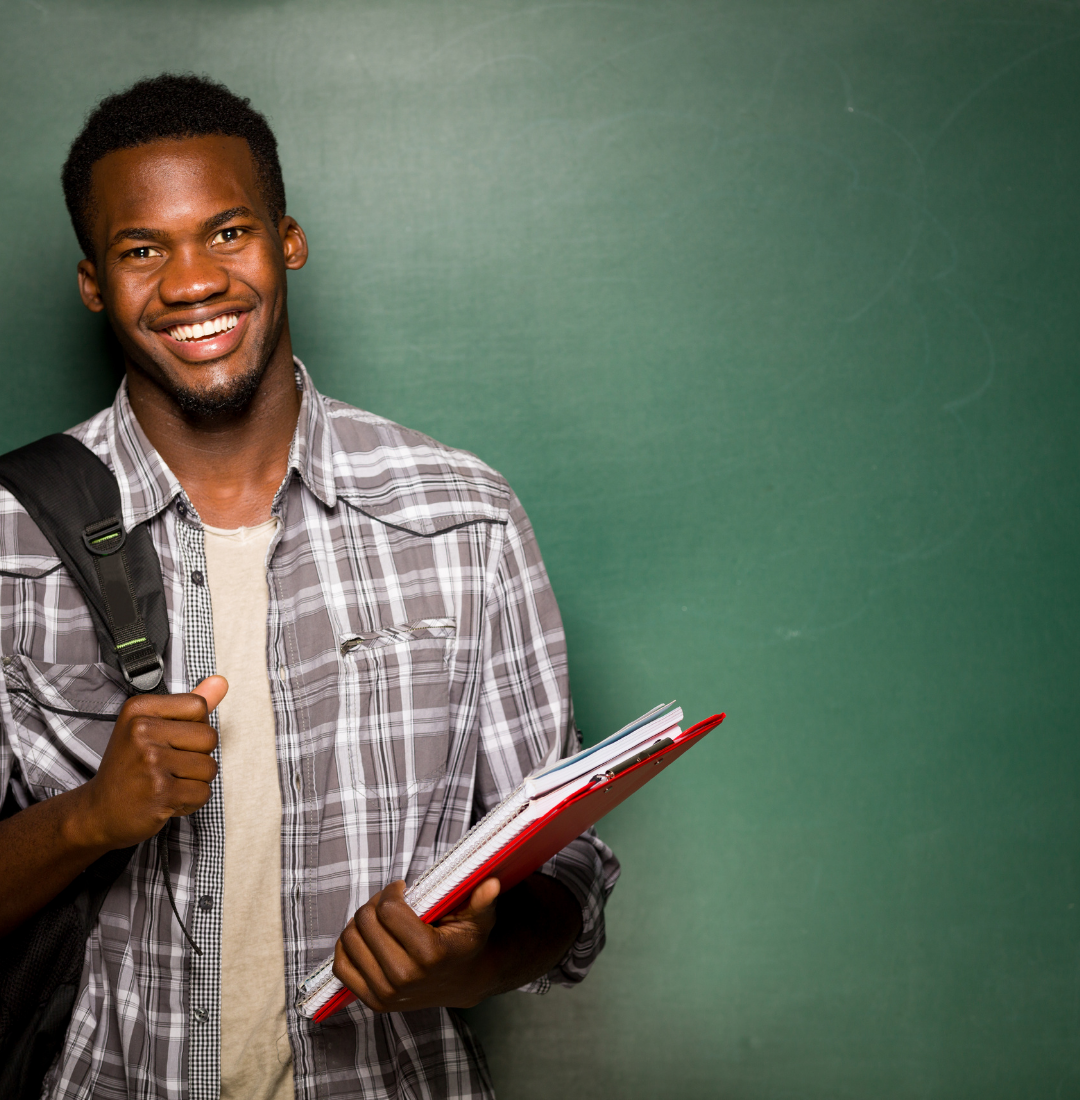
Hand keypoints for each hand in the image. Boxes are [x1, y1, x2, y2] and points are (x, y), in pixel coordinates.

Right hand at [75, 676, 227, 849]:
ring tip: (167, 781)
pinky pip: (203, 792)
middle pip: (209, 737)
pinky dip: (191, 800)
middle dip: (198, 755)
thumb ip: (188, 706)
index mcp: (139, 708)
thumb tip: (221, 681)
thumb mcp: (151, 727)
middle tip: (168, 765)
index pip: (198, 706)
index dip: (194, 726)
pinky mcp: (161, 791)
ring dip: (195, 780)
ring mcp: (151, 762)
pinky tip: (167, 798)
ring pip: (209, 767)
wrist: (99, 811)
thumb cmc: (130, 767)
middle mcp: (142, 731)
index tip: (170, 740)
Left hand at [333, 877, 501, 1011]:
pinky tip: (364, 935)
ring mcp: (387, 992)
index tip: (401, 889)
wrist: (462, 982)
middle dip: (375, 903)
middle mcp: (406, 977)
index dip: (391, 892)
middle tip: (389, 901)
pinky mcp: (375, 1002)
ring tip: (378, 917)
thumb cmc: (465, 942)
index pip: (388, 911)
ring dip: (359, 921)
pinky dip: (346, 945)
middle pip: (366, 922)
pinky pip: (342, 966)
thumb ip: (483, 900)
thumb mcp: (478, 919)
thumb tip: (491, 883)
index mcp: (430, 953)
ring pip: (350, 940)